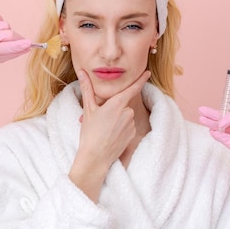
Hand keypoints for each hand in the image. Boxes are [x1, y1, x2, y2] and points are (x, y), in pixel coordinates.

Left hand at [0, 12, 31, 71]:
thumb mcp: (0, 59)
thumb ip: (15, 52)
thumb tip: (28, 46)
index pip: (6, 48)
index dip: (18, 45)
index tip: (29, 43)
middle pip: (8, 33)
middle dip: (15, 37)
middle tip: (15, 40)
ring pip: (4, 24)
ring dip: (5, 29)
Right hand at [69, 70, 150, 200]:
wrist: (95, 157)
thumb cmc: (90, 132)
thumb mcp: (88, 109)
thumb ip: (87, 88)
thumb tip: (81, 71)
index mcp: (117, 103)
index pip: (132, 88)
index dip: (140, 79)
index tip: (147, 72)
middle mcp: (127, 112)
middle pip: (123, 104)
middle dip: (114, 108)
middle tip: (100, 118)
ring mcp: (131, 124)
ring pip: (125, 115)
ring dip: (117, 119)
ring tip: (104, 129)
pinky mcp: (133, 134)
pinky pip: (128, 126)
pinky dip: (121, 128)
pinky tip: (111, 135)